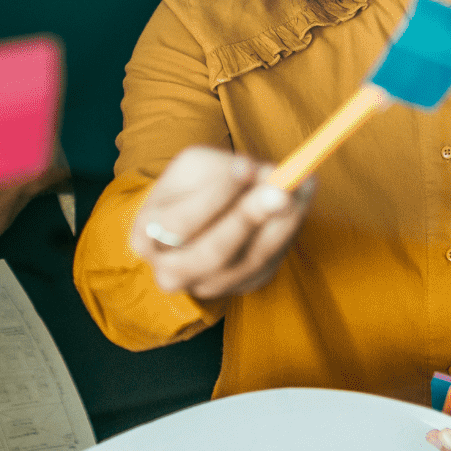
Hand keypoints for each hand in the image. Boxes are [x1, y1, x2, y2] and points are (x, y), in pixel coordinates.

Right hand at [128, 148, 310, 302]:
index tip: (246, 165)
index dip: (215, 195)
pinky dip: (289, 231)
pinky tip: (302, 198)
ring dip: (281, 223)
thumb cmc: (190, 187)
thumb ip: (226, 169)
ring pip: (248, 261)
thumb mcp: (196, 166)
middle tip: (281, 188)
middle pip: (213, 253)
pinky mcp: (242, 286)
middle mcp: (172, 271)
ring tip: (303, 185)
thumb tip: (265, 174)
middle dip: (250, 217)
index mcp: (147, 238)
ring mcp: (208, 286)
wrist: (193, 219)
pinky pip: (269, 263)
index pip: (180, 223)